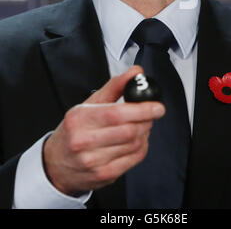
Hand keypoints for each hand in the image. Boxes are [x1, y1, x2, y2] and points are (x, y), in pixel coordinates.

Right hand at [43, 66, 164, 195]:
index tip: (157, 106)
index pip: (116, 114)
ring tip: (142, 126)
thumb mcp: (88, 104)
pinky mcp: (103, 175)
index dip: (141, 110)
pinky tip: (137, 141)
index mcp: (80, 118)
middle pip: (128, 131)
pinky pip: (133, 160)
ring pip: (134, 145)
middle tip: (151, 114)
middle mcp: (84, 141)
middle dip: (146, 121)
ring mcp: (93, 161)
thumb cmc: (74, 130)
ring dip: (145, 134)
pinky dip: (142, 148)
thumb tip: (135, 72)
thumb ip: (114, 86)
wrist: (56, 163)